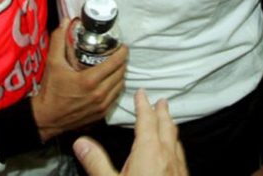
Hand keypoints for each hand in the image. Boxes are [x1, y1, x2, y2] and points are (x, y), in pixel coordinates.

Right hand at [31, 19, 127, 141]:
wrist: (47, 118)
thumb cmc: (50, 90)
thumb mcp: (52, 63)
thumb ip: (59, 40)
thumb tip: (66, 22)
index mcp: (90, 80)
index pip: (115, 63)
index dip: (122, 52)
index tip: (122, 45)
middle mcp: (99, 93)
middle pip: (121, 73)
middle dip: (122, 62)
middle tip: (119, 53)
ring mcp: (102, 105)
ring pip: (120, 86)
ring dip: (121, 75)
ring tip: (116, 66)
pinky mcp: (101, 114)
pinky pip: (115, 97)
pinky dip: (116, 87)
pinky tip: (111, 81)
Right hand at [73, 89, 187, 175]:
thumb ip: (96, 162)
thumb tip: (81, 143)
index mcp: (150, 152)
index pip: (147, 121)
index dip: (143, 105)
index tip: (141, 93)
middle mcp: (168, 157)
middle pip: (167, 127)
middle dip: (162, 112)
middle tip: (160, 101)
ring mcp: (179, 171)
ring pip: (176, 142)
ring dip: (170, 128)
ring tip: (167, 123)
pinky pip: (180, 157)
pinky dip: (175, 146)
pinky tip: (173, 155)